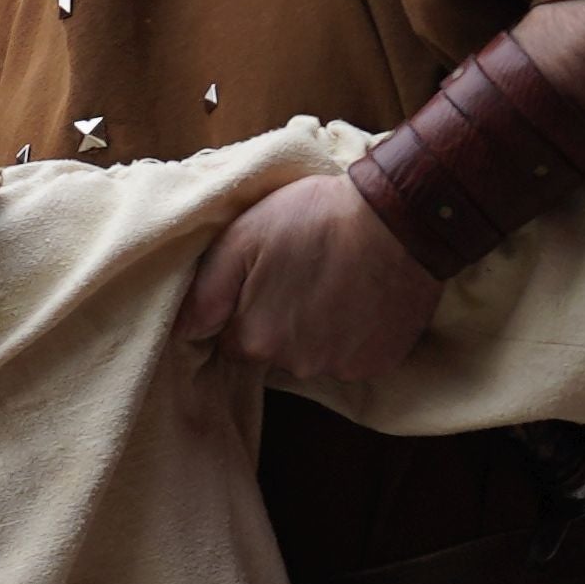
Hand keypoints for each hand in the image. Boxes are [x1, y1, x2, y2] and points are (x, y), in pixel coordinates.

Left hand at [179, 167, 443, 381]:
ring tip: (335, 284)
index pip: (234, 341)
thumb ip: (206, 290)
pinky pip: (352, 357)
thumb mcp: (243, 237)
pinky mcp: (376, 363)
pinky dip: (354, 335)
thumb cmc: (315, 217)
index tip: (267, 280)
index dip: (248, 310)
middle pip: (273, 352)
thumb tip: (185, 331)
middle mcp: (295, 364)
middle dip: (281, 321)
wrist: (399, 216)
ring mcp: (339, 367)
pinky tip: (361, 299)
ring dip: (318, 330)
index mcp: (255, 339)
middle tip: (304, 276)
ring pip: (313, 355)